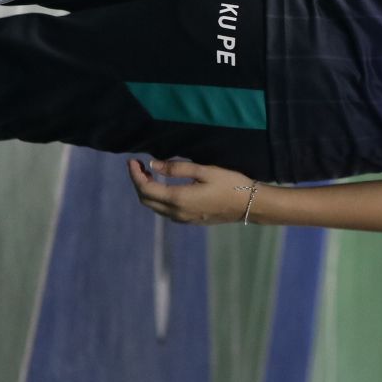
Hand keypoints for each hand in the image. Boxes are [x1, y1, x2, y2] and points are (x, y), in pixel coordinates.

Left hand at [128, 158, 263, 224]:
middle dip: (138, 182)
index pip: (146, 188)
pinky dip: (157, 198)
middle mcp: (176, 212)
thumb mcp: (205, 170)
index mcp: (178, 199)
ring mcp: (182, 219)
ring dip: (147, 191)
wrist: (248, 205)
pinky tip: (163, 186)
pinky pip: (164, 211)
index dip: (135, 175)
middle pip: (146, 200)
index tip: (132, 161)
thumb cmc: (230, 184)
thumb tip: (154, 164)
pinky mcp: (189, 220)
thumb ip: (177, 169)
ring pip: (154, 207)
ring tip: (149, 173)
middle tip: (138, 165)